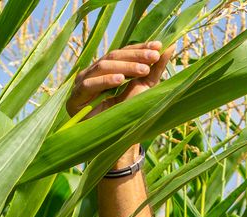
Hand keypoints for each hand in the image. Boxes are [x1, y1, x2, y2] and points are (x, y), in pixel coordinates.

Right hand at [66, 41, 173, 166]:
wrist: (115, 142)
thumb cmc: (129, 114)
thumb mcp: (145, 87)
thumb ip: (156, 68)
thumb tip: (171, 45)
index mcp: (107, 68)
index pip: (123, 52)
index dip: (139, 48)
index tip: (158, 46)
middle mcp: (93, 72)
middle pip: (113, 56)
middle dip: (135, 56)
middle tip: (153, 57)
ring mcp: (82, 83)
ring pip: (102, 66)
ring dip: (124, 67)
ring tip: (142, 70)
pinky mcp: (75, 98)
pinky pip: (89, 85)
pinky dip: (105, 81)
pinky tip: (120, 80)